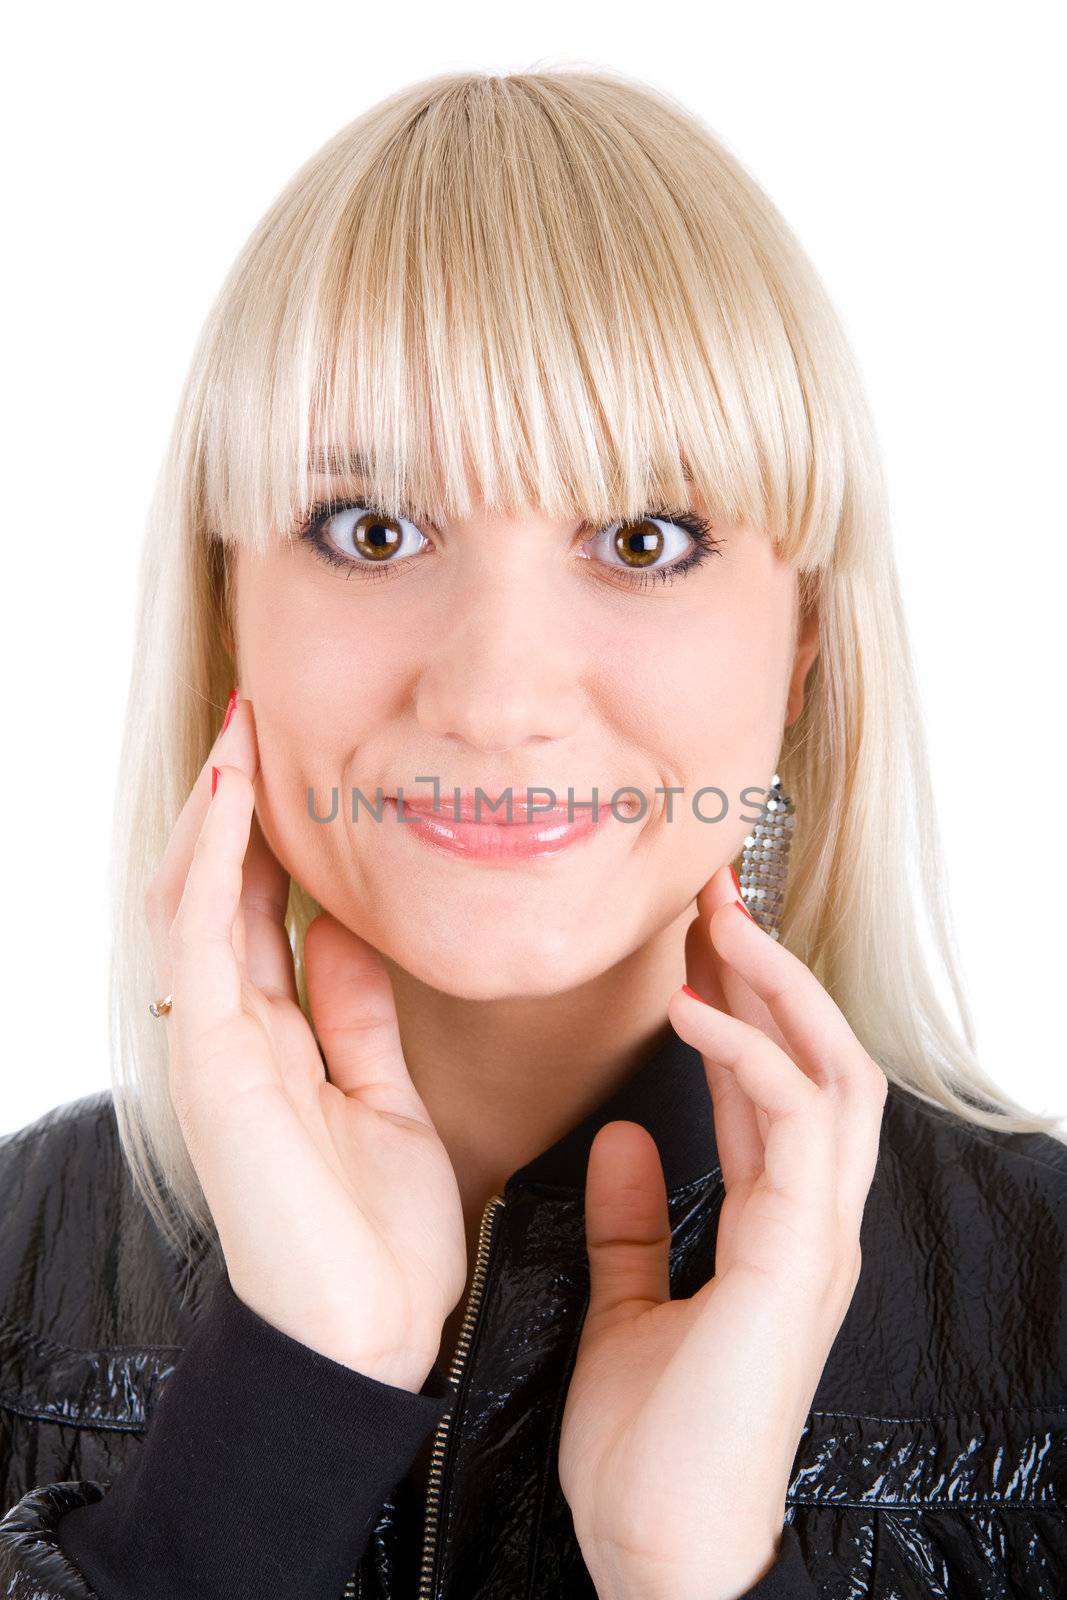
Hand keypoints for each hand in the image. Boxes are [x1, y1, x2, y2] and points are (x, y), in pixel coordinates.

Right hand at [145, 690, 466, 1388]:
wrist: (369, 1332)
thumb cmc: (380, 1231)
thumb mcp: (383, 1094)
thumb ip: (356, 1016)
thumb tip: (350, 936)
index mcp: (277, 1041)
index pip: (260, 915)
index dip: (272, 838)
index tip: (297, 768)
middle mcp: (236, 1033)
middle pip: (221, 894)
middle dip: (236, 808)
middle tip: (259, 723)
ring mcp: (217, 1045)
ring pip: (196, 901)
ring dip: (216, 814)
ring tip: (239, 734)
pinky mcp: (213, 1061)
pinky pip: (202, 943)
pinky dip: (212, 867)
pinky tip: (232, 805)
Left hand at [557, 862, 887, 1599]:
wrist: (660, 1553)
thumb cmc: (649, 1445)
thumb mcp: (629, 1305)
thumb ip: (633, 1222)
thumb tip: (616, 1134)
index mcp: (775, 1228)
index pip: (775, 1088)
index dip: (743, 1008)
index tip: (694, 939)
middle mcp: (812, 1222)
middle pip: (823, 1060)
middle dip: (775, 971)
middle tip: (715, 892)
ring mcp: (817, 1239)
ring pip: (835, 1075)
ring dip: (781, 989)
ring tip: (720, 919)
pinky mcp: (798, 1260)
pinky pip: (794, 1127)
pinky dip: (751, 1057)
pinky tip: (694, 1012)